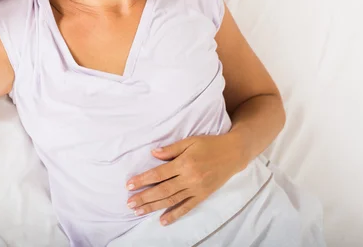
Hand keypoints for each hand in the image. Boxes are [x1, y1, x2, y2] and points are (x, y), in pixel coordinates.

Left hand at [125, 134, 246, 225]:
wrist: (233, 153)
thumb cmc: (209, 144)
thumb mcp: (189, 141)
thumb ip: (171, 149)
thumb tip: (152, 154)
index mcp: (184, 163)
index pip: (158, 174)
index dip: (142, 180)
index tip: (129, 185)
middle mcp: (189, 178)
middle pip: (162, 190)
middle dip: (144, 197)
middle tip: (129, 203)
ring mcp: (197, 189)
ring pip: (172, 200)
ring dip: (154, 207)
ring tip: (139, 211)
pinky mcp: (203, 195)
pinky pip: (187, 207)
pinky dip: (175, 215)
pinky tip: (163, 220)